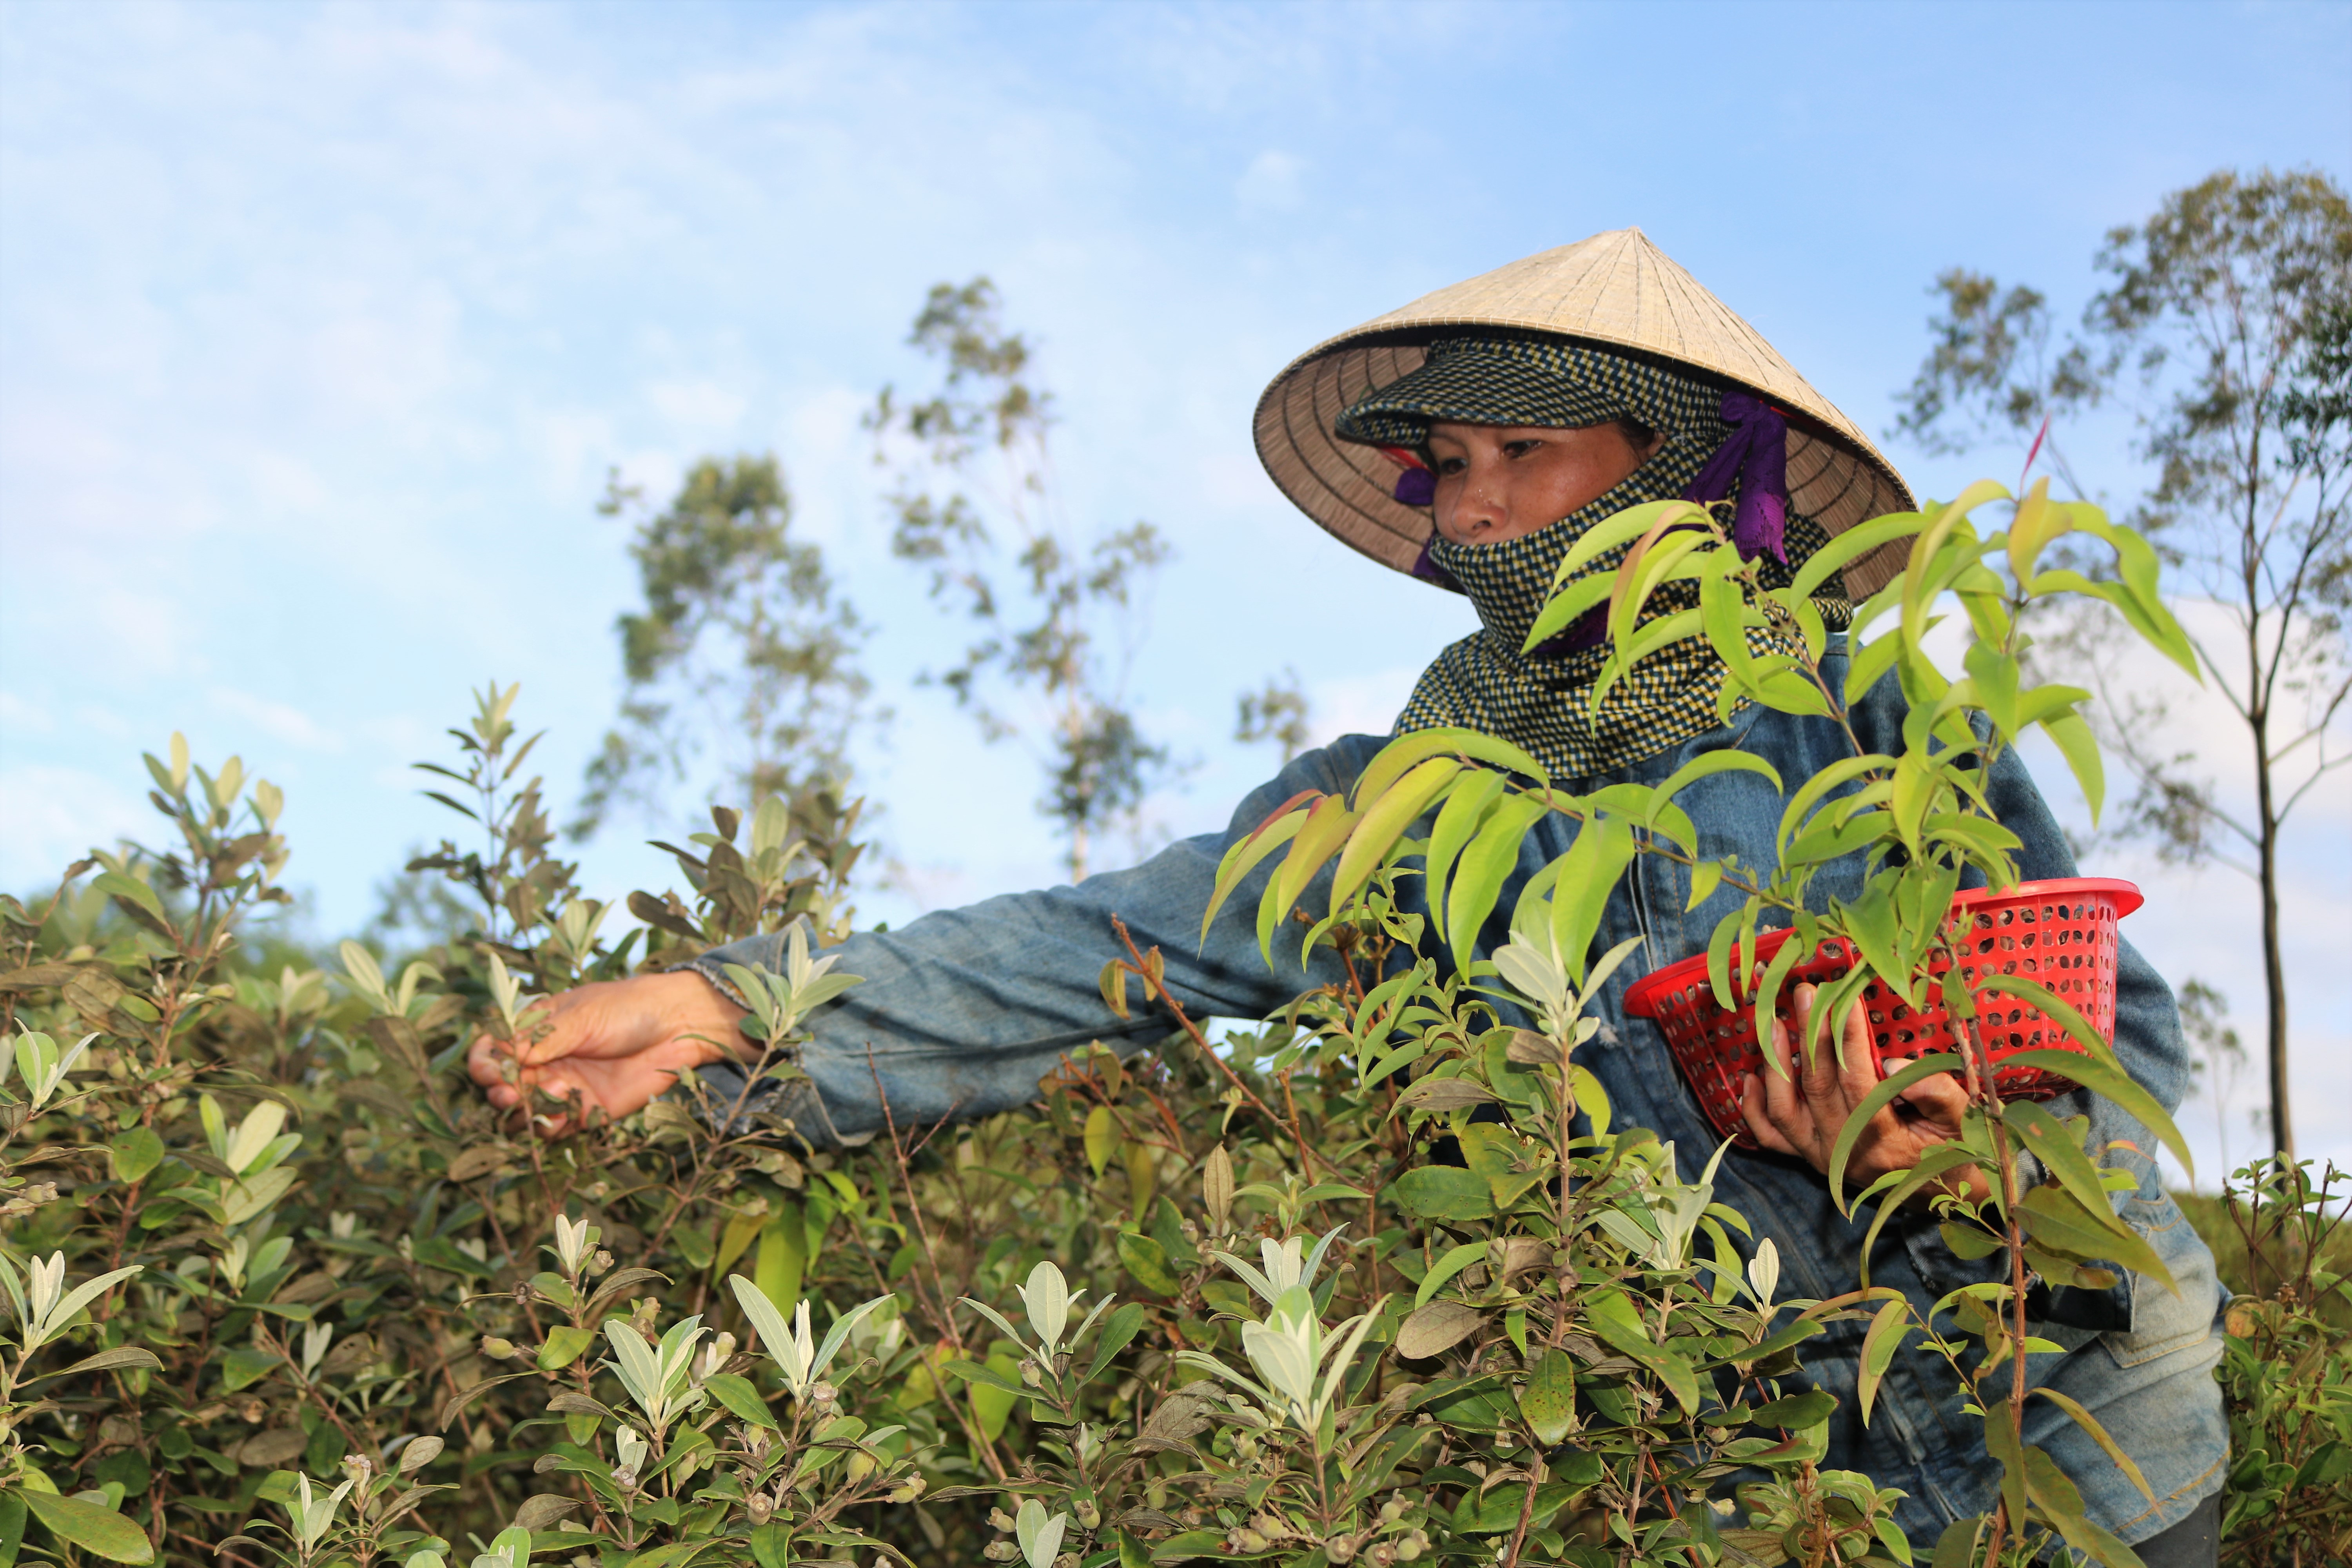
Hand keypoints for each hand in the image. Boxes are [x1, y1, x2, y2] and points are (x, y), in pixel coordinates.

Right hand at [466, 971, 751, 1131]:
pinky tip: (562, 1115)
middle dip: (499, 1093)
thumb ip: (543, 1039)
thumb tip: (503, 1058)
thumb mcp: (581, 1015)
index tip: (490, 1069)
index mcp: (536, 1032)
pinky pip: (556, 1129)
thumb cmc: (629, 1007)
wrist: (678, 1026)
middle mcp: (545, 1063)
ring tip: (541, 1098)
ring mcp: (564, 1088)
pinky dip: (550, 1127)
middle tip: (510, 1092)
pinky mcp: (586, 1111)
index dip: (484, 1064)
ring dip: (522, 1113)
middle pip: (502, 1088)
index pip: (493, 1053)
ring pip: (524, 1114)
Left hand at [1739, 982, 1982, 1197]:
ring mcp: (1821, 1157)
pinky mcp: (1808, 1158)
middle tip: (1805, 993)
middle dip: (1809, 1035)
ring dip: (1775, 1064)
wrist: (1940, 1194)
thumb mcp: (1960, 1120)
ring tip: (1773, 1023)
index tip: (1844, 998)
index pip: (1858, 1081)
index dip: (1849, 1038)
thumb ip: (1935, 1092)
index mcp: (1885, 1141)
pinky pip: (1771, 1135)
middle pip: (1817, 1087)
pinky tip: (1751, 1076)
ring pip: (1785, 1110)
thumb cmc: (1953, 1149)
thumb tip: (1894, 1062)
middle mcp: (1844, 1152)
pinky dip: (1755, 1108)